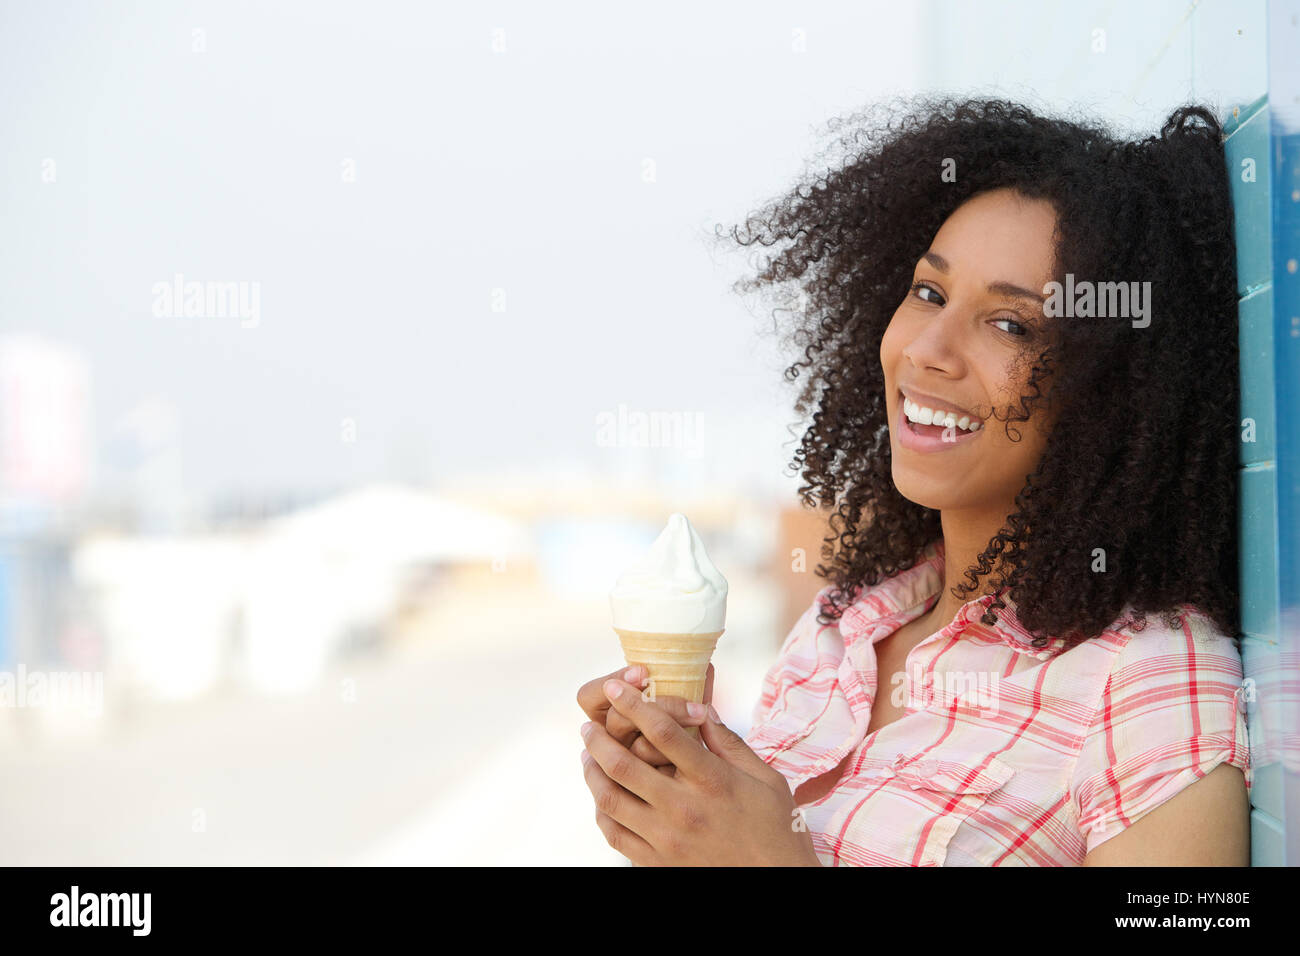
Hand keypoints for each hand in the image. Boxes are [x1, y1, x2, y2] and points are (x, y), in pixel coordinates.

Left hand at [581, 677, 820, 865]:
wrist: (775, 880)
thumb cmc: (775, 828)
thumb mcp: (765, 777)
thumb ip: (728, 743)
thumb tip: (703, 709)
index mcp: (711, 780)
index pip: (662, 731)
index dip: (633, 704)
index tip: (615, 687)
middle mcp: (683, 807)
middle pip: (624, 764)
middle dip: (599, 738)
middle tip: (588, 726)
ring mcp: (666, 838)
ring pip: (610, 799)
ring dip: (593, 772)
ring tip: (588, 756)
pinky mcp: (657, 862)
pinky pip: (615, 834)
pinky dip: (601, 811)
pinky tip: (601, 797)